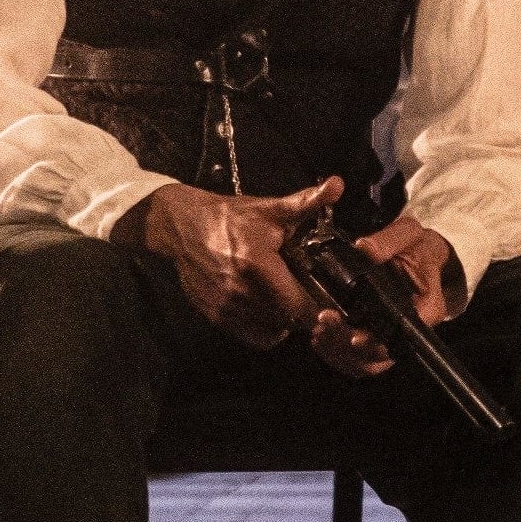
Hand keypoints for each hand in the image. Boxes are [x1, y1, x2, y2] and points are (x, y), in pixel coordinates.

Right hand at [124, 178, 336, 347]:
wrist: (182, 227)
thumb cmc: (229, 218)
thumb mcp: (269, 209)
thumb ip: (306, 202)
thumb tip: (338, 184)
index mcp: (258, 266)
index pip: (301, 306)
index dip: (321, 308)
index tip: (331, 301)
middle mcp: (241, 293)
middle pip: (290, 322)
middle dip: (305, 312)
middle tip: (312, 296)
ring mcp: (226, 308)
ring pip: (272, 332)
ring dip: (286, 321)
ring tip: (290, 300)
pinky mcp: (215, 317)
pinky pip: (253, 337)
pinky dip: (267, 329)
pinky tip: (271, 309)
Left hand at [305, 216, 455, 379]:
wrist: (420, 256)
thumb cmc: (417, 247)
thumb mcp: (408, 234)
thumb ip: (389, 240)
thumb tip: (364, 248)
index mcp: (427, 307)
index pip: (401, 333)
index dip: (375, 341)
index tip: (353, 335)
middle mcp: (410, 329)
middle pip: (380, 356)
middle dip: (346, 345)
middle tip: (323, 323)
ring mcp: (393, 338)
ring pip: (366, 364)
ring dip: (338, 353)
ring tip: (318, 332)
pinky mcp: (377, 340)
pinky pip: (358, 361)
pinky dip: (336, 355)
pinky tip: (321, 338)